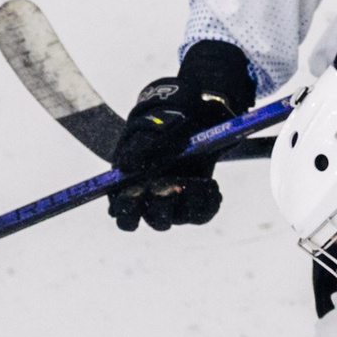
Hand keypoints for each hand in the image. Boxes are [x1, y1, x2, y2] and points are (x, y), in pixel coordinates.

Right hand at [107, 39, 253, 230]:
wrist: (189, 115)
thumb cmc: (160, 123)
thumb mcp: (150, 129)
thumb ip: (139, 146)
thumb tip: (128, 165)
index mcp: (130, 188)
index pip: (124, 215)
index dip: (130, 211)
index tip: (140, 192)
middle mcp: (151, 201)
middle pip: (156, 221)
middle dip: (165, 205)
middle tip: (174, 184)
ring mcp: (175, 203)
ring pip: (182, 218)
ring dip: (191, 201)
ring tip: (199, 180)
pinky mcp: (196, 201)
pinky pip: (203, 214)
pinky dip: (209, 201)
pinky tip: (211, 185)